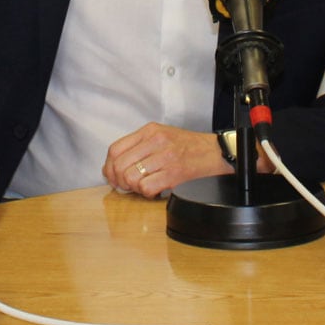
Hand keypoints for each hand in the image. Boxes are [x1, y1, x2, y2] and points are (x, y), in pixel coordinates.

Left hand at [102, 123, 227, 197]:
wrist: (216, 151)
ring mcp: (165, 157)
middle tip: (127, 186)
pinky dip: (147, 193)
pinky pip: (147, 187)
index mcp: (149, 131)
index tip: (112, 176)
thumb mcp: (161, 135)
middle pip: (119, 165)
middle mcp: (155, 141)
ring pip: (131, 178)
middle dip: (119, 181)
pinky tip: (154, 190)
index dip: (109, 167)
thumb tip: (115, 166)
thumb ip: (139, 146)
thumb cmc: (188, 145)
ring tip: (143, 187)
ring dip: (134, 188)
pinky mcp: (174, 173)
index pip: (115, 149)